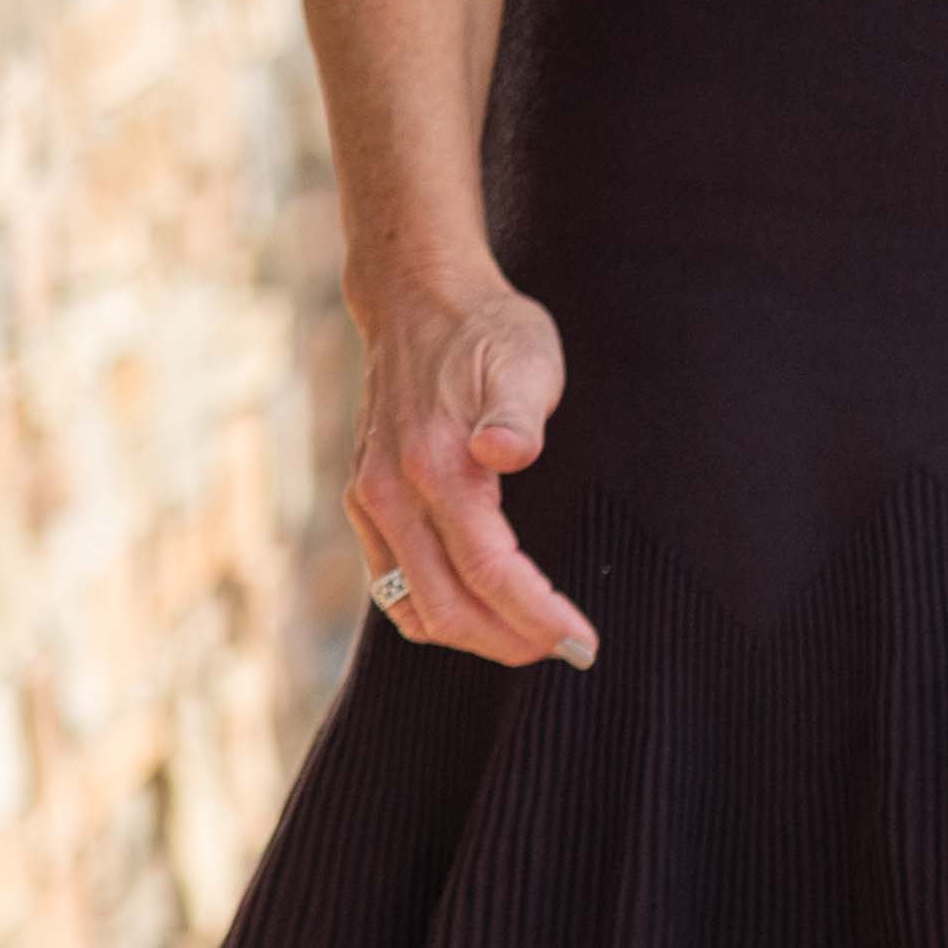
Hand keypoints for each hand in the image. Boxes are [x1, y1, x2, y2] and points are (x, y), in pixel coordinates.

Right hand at [346, 273, 598, 668]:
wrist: (419, 299)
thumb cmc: (487, 330)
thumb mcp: (524, 356)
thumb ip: (518, 412)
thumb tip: (506, 452)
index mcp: (437, 465)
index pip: (489, 571)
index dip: (537, 616)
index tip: (583, 642)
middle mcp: (392, 493)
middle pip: (447, 608)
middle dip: (510, 642)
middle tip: (568, 649)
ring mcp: (370, 501)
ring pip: (413, 608)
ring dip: (473, 637)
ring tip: (529, 639)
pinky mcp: (364, 502)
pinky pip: (390, 587)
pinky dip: (434, 615)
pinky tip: (478, 613)